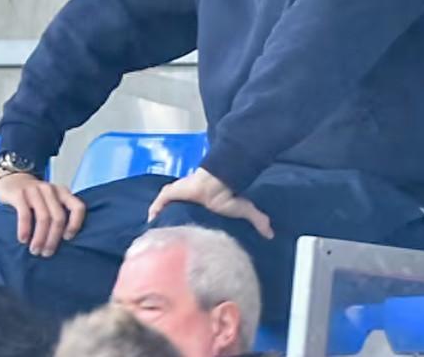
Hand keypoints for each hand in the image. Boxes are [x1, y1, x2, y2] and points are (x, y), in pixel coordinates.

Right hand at [0, 172, 86, 256]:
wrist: (11, 180)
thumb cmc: (34, 197)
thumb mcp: (50, 200)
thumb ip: (58, 212)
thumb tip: (63, 242)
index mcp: (62, 192)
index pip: (78, 207)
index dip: (75, 224)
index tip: (67, 238)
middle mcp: (50, 190)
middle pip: (58, 217)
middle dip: (54, 238)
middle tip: (46, 253)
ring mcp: (35, 190)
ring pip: (43, 217)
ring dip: (40, 238)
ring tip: (35, 251)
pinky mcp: (19, 194)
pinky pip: (25, 214)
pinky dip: (25, 229)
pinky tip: (23, 240)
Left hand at [147, 168, 274, 238]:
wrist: (217, 183)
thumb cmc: (227, 196)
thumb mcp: (243, 210)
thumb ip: (257, 220)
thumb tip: (271, 234)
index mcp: (199, 207)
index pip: (188, 217)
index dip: (184, 228)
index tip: (182, 241)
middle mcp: (186, 201)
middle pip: (174, 214)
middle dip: (170, 225)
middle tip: (168, 241)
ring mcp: (177, 196)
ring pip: (164, 209)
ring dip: (160, 219)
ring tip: (158, 233)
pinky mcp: (170, 192)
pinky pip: (158, 203)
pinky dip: (154, 211)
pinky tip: (152, 221)